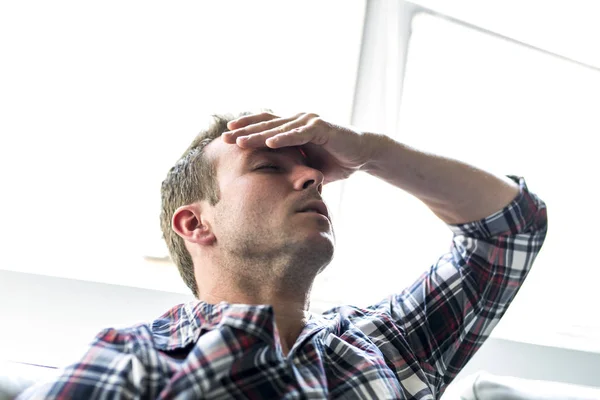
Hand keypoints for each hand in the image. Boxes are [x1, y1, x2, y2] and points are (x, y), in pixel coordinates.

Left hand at [222, 112, 376, 184]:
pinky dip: (285, 137)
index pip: (264, 126)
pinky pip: (300, 133)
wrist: (363, 155)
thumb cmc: (334, 162)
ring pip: (278, 127)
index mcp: (293, 129)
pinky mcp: (322, 127)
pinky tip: (269, 142)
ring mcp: (309, 122)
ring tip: (240, 141)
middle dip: (244, 131)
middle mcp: (298, 121)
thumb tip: (273, 187)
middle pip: (266, 124)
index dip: (246, 130)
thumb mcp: (306, 167)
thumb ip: (291, 170)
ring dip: (258, 134)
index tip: (226, 137)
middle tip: (224, 138)